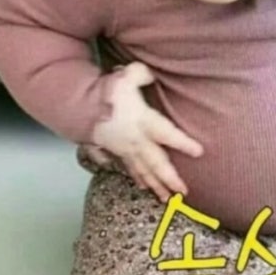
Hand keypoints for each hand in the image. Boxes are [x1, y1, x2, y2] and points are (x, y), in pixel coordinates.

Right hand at [90, 61, 203, 201]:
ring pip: (143, 171)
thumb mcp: (125, 77)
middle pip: (156, 163)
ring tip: (168, 200)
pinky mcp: (115, 152)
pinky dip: (137, 179)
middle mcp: (135, 140)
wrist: (75, 106)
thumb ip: (142, 75)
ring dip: (156, 186)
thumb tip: (151, 76)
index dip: (183, 143)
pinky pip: (129, 169)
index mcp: (142, 122)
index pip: (167, 134)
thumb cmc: (104, 92)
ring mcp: (125, 149)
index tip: (199, 152)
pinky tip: (144, 188)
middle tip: (184, 192)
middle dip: (170, 179)